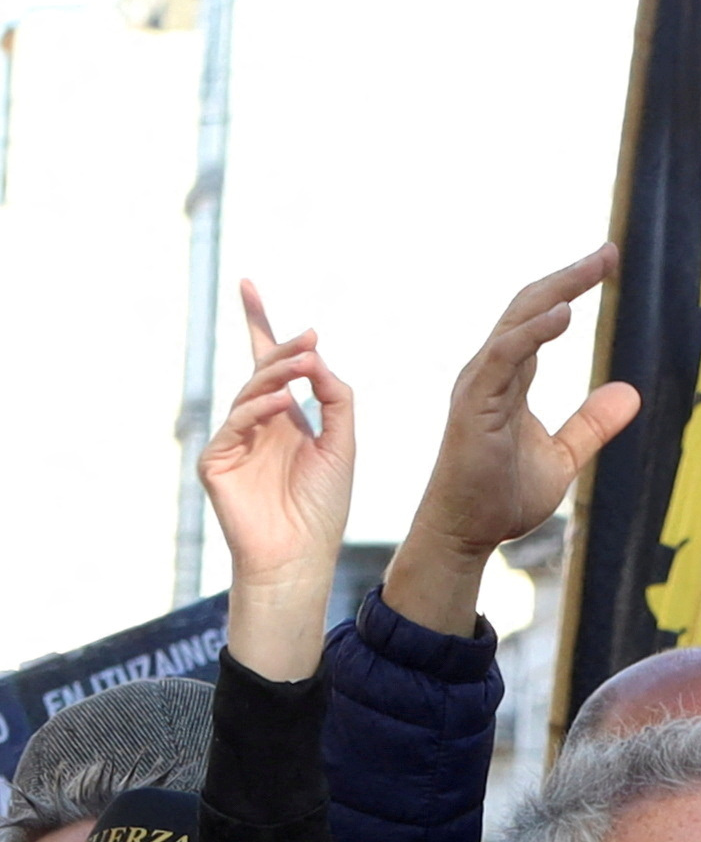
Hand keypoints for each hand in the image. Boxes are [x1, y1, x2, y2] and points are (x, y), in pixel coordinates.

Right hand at [202, 285, 356, 682]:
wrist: (302, 556)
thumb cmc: (323, 507)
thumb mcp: (342, 445)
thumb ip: (336, 399)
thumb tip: (316, 356)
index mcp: (286, 417)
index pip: (271, 363)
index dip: (261, 324)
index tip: (247, 284)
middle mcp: (257, 423)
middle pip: (260, 370)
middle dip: (281, 348)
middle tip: (309, 337)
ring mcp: (233, 440)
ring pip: (250, 393)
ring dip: (277, 375)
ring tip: (304, 363)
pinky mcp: (217, 461)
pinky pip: (235, 425)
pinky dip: (258, 411)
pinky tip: (283, 405)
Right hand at [384, 248, 639, 634]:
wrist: (468, 535)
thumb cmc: (502, 496)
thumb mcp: (564, 456)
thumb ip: (591, 424)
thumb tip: (629, 393)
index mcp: (509, 377)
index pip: (540, 319)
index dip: (571, 289)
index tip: (607, 262)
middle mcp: (490, 371)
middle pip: (529, 308)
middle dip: (569, 278)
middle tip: (608, 252)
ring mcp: (479, 385)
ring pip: (516, 323)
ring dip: (556, 292)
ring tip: (593, 269)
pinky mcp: (474, 405)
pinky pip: (503, 356)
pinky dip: (531, 333)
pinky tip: (563, 314)